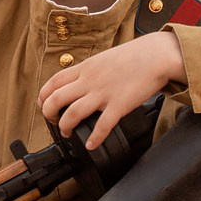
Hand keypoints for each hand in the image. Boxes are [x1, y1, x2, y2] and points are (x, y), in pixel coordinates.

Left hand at [40, 30, 183, 145]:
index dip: (44, 95)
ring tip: (67, 133)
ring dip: (65, 127)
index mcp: (85, 68)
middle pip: (56, 99)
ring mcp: (103, 93)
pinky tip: (91, 145)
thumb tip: (79, 82)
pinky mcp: (119, 105)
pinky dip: (94, 138)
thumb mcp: (103, 59)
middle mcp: (89, 81)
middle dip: (48, 113)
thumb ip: (89, 71)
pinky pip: (102, 126)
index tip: (43, 104)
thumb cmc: (133, 56)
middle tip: (52, 121)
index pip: (54, 82)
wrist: (156, 55)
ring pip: (72, 113)